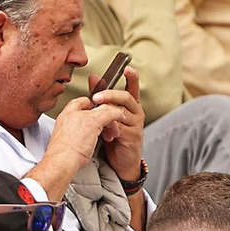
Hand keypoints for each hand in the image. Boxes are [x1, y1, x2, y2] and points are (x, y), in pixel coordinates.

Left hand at [91, 65, 145, 183]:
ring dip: (108, 112)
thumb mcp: (106, 115)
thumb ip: (102, 96)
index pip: (133, 88)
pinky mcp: (133, 137)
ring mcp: (136, 125)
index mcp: (130, 106)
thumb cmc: (114, 137)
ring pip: (122, 112)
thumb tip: (93, 77)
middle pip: (126, 97)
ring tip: (96, 113)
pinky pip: (121, 128)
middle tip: (96, 96)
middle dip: (111, 95)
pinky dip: (110, 128)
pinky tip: (103, 131)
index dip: (132, 77)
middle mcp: (136, 113)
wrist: (121, 162)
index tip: (127, 68)